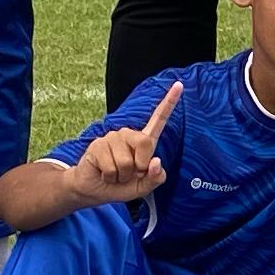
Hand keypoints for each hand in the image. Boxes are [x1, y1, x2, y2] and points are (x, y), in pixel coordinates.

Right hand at [72, 80, 181, 204]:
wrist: (94, 190)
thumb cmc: (121, 186)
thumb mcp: (143, 187)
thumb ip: (155, 178)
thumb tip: (155, 161)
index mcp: (144, 141)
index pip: (159, 119)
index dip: (169, 102)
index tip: (179, 85)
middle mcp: (128, 135)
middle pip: (145, 143)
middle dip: (139, 166)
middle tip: (129, 173)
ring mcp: (112, 137)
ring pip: (126, 162)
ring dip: (122, 175)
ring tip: (115, 174)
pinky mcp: (98, 145)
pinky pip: (112, 168)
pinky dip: (110, 177)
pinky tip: (104, 173)